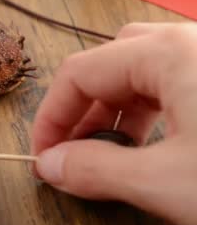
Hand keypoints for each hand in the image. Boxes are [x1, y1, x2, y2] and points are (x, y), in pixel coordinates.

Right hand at [31, 22, 196, 224]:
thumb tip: (50, 166)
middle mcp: (189, 43)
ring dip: (116, 112)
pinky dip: (150, 112)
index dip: (50, 117)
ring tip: (112, 153)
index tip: (43, 157)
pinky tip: (155, 145)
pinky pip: (174, 83)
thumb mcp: (166, 181)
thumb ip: (97, 171)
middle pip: (110, 66)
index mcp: (168, 53)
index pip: (79, 73)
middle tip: (74, 152)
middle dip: (83, 111)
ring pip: (144, 73)